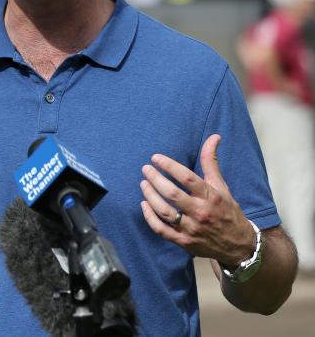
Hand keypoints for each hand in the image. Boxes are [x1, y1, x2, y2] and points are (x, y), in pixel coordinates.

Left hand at [140, 134, 255, 264]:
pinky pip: (161, 230)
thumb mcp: (222, 186)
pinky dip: (149, 217)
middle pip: (172, 194)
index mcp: (211, 197)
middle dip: (155, 179)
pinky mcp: (184, 242)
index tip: (155, 157)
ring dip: (150, 196)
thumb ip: (211, 162)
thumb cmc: (227, 211)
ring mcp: (192, 229)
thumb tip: (214, 136)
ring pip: (164, 211)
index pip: (187, 178)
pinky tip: (144, 204)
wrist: (239, 245)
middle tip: (145, 169)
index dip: (169, 166)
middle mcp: (201, 212)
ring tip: (143, 183)